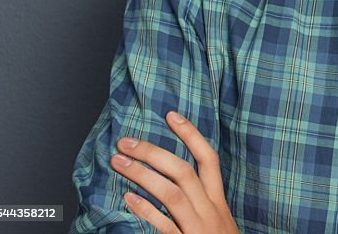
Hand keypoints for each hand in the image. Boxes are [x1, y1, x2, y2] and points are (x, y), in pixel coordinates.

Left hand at [111, 111, 239, 233]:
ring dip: (143, 174)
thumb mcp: (218, 222)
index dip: (191, 135)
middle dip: (155, 152)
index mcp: (218, 201)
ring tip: (119, 162)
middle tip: (127, 141)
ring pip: (172, 193)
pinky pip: (165, 225)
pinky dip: (147, 210)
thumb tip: (177, 180)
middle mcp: (211, 210)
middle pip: (184, 172)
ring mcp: (199, 227)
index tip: (171, 116)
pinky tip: (128, 199)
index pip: (208, 159)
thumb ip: (201, 202)